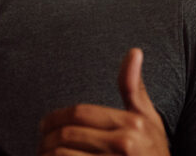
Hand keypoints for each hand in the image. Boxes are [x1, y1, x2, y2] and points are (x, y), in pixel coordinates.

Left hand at [38, 48, 168, 154]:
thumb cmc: (154, 152)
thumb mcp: (149, 120)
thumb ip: (134, 88)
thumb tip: (134, 51)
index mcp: (133, 123)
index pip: (80, 113)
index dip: (55, 117)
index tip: (44, 125)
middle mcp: (125, 144)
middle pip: (69, 134)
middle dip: (47, 138)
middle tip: (40, 143)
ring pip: (63, 155)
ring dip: (47, 155)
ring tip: (44, 155)